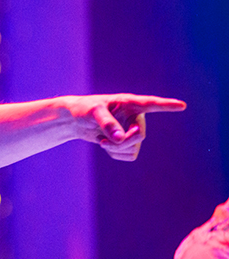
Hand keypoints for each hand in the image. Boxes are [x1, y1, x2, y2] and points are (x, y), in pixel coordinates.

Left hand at [65, 94, 185, 160]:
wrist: (76, 120)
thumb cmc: (84, 109)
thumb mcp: (92, 112)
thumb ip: (106, 123)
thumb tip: (120, 139)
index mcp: (129, 103)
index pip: (150, 104)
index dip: (166, 105)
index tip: (181, 105)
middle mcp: (135, 116)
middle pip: (139, 136)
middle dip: (122, 143)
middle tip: (103, 142)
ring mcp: (133, 130)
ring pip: (134, 148)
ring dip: (116, 149)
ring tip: (102, 141)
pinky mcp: (129, 141)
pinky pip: (129, 155)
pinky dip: (116, 154)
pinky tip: (106, 144)